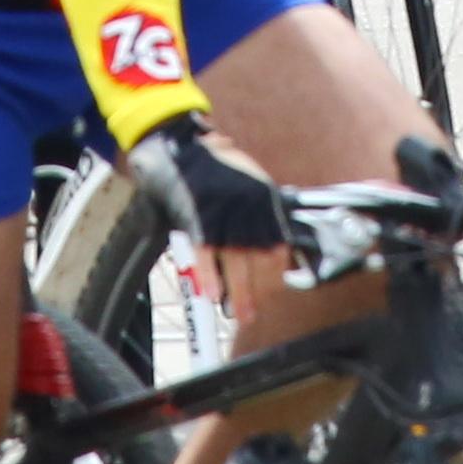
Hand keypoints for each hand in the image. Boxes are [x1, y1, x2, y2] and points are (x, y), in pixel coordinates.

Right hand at [130, 122, 292, 327]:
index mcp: (265, 203)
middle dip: (258, 291)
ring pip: (235, 263)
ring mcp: (225, 217)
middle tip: (254, 313)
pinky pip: (207, 254)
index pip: (279, 246)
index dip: (276, 272)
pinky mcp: (200, 220)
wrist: (184, 149)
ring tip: (239, 314)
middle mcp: (249, 212)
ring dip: (238, 293)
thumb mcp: (249, 182)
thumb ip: (259, 213)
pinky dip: (210, 276)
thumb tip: (273, 247)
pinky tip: (212, 294)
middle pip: (259, 261)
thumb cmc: (217, 167)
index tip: (273, 289)